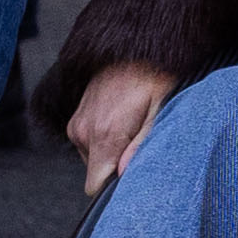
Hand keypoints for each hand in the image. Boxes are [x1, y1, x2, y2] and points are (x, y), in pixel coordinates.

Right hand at [66, 62, 174, 197]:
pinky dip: (106, 142)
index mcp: (105, 134)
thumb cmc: (156, 77)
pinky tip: (124, 124)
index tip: (134, 182)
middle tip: (143, 147)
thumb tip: (125, 176)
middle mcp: (84, 132)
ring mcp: (77, 125)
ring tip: (135, 130)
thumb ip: (142, 145)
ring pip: (94, 160)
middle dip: (119, 169)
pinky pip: (90, 145)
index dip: (115, 190)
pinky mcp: (76, 119)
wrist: (136, 47)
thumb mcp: (162, 109)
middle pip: (97, 174)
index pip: (95, 186)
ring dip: (113, 154)